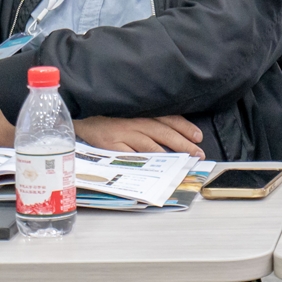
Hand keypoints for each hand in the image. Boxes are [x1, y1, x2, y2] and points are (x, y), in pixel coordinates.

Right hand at [74, 115, 203, 155]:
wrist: (82, 119)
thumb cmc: (111, 118)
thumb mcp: (133, 115)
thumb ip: (151, 123)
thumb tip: (175, 137)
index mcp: (143, 113)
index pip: (170, 119)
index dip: (186, 128)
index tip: (198, 138)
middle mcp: (136, 121)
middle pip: (164, 132)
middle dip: (184, 145)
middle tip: (197, 155)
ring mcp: (123, 133)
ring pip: (150, 145)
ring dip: (167, 155)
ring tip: (181, 164)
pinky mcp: (110, 144)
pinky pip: (130, 155)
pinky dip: (143, 161)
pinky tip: (154, 168)